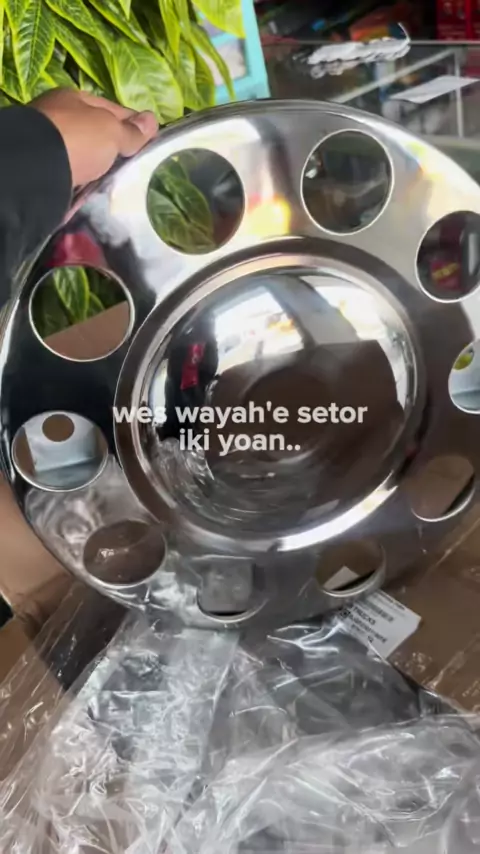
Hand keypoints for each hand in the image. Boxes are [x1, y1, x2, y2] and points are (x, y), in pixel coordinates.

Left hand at [31, 88, 157, 186]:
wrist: (36, 169)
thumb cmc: (76, 138)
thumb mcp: (110, 132)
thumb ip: (130, 131)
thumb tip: (152, 120)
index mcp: (73, 99)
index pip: (111, 108)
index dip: (132, 124)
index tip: (150, 140)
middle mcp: (58, 118)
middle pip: (95, 133)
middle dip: (114, 148)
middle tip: (136, 166)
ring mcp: (49, 144)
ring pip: (84, 155)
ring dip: (99, 167)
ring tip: (118, 182)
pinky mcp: (46, 170)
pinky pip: (73, 174)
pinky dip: (84, 182)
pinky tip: (95, 189)